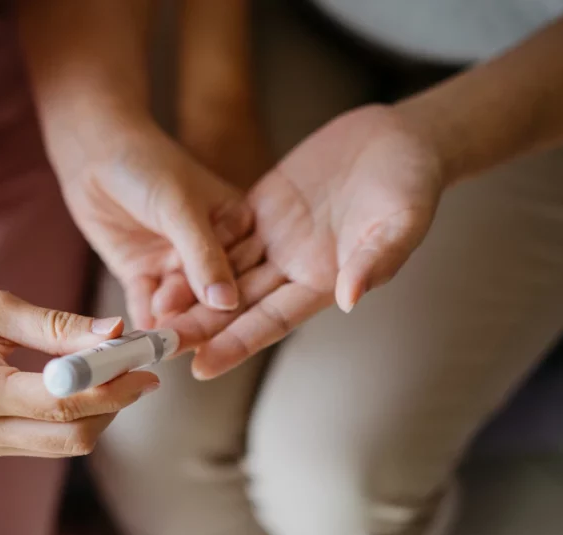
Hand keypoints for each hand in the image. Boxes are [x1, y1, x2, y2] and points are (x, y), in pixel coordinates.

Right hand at [0, 280, 158, 456]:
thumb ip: (55, 325)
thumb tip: (115, 331)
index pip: (64, 402)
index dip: (115, 383)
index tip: (146, 360)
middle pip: (72, 436)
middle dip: (116, 403)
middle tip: (141, 366)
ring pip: (64, 444)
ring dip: (101, 410)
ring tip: (118, 366)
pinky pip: (46, 439)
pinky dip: (76, 414)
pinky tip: (88, 380)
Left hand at [144, 85, 274, 322]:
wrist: (93, 149)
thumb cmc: (147, 163)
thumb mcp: (181, 207)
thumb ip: (205, 256)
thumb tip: (228, 304)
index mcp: (240, 229)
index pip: (244, 275)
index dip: (237, 306)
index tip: (228, 333)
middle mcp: (212, 253)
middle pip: (211, 297)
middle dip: (199, 322)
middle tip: (185, 343)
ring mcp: (177, 265)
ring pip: (180, 305)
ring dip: (170, 323)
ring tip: (160, 341)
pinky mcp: (143, 272)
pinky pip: (146, 302)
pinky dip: (143, 317)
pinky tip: (140, 333)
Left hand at [167, 105, 445, 377]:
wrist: (401, 139)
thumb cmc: (412, 183)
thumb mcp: (401, 220)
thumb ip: (376, 259)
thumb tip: (350, 299)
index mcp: (324, 280)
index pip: (271, 321)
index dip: (236, 345)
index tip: (200, 367)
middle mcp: (294, 266)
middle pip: (237, 303)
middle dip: (199, 325)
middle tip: (157, 344)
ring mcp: (277, 236)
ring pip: (222, 270)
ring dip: (189, 290)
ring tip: (149, 308)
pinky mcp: (265, 205)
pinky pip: (224, 230)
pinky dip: (194, 244)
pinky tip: (160, 257)